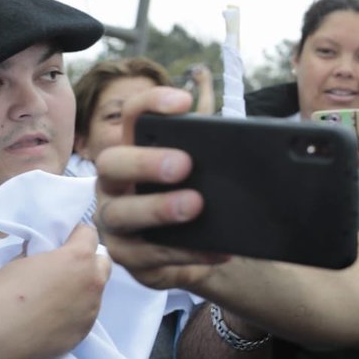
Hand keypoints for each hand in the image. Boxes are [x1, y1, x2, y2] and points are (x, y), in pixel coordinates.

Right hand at [0, 225, 110, 358]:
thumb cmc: (4, 294)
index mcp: (79, 258)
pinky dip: (76, 311)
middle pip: (102, 262)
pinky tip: (54, 318)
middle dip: (88, 261)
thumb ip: (43, 254)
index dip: (75, 235)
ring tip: (56, 298)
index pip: (90, 233)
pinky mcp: (86, 330)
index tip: (64, 241)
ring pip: (96, 290)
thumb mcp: (20, 262)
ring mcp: (93, 308)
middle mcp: (93, 281)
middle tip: (65, 268)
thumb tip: (46, 253)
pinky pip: (87, 313)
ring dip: (83, 288)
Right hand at [95, 86, 226, 291]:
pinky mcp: (129, 256)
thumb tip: (247, 137)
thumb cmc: (196, 195)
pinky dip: (187, 252)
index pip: (132, 116)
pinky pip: (149, 256)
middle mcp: (114, 183)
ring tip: (195, 205)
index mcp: (133, 151)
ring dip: (158, 208)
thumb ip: (213, 150)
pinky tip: (219, 249)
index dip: (151, 103)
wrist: (199, 249)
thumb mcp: (204, 170)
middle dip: (145, 162)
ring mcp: (115, 220)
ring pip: (120, 213)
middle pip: (110, 163)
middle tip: (183, 164)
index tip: (184, 102)